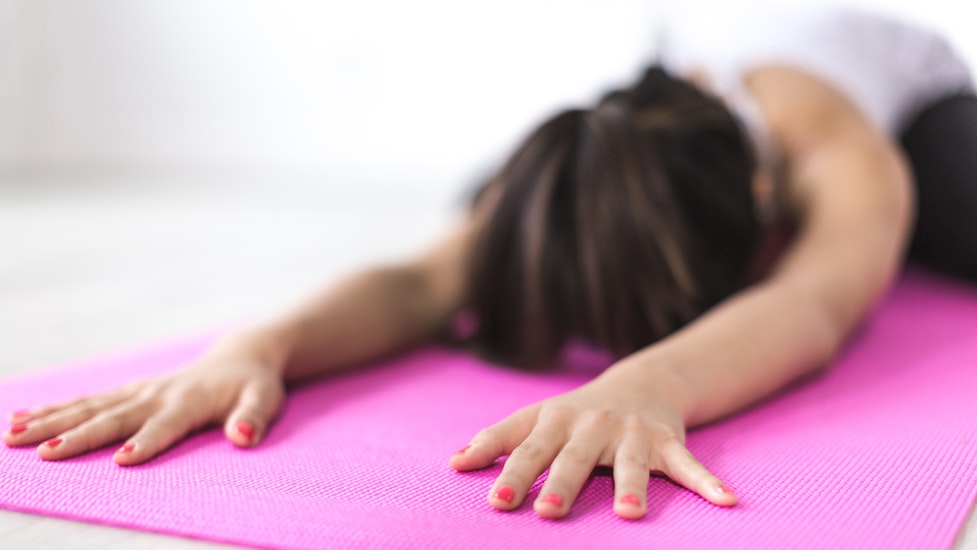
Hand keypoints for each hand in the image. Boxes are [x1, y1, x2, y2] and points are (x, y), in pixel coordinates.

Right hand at [3, 335, 285, 464]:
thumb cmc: (254, 386)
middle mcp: (158, 394)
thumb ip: (254, 418)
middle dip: (79, 435)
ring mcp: (140, 391)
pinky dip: (55, 408)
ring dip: (52, 420)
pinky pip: (88, 400)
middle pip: (114, 417)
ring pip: (90, 406)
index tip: (121, 459)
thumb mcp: (265, 401)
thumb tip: (244, 436)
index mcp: (190, 401)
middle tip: (45, 453)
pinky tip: (22, 418)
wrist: (241, 357)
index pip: (165, 425)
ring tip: (13, 434)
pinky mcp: (129, 391)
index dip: (146, 441)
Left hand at [449, 361, 736, 518]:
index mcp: (557, 421)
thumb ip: (497, 439)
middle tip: (547, 511)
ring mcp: (632, 434)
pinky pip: (689, 464)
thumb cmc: (576, 412)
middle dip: (561, 483)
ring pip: (632, 463)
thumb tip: (452, 463)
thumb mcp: (535, 418)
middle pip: (575, 458)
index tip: (496, 501)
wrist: (640, 381)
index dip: (512, 474)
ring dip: (632, 487)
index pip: (530, 449)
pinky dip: (708, 482)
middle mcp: (593, 426)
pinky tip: (726, 501)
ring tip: (630, 514)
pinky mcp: (668, 441)